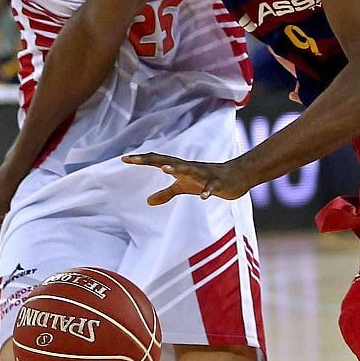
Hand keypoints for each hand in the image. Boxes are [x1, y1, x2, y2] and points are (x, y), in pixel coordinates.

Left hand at [121, 153, 249, 205]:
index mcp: (180, 168)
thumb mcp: (184, 187)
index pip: (157, 160)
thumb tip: (147, 201)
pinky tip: (203, 197)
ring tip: (165, 169)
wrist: (235, 177)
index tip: (124, 158)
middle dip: (151, 160)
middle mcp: (189, 167)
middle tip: (134, 159)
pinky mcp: (217, 183)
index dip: (142, 160)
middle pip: (168, 161)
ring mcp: (204, 174)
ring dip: (178, 169)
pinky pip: (211, 187)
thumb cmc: (205, 180)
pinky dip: (207, 191)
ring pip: (190, 170)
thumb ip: (166, 193)